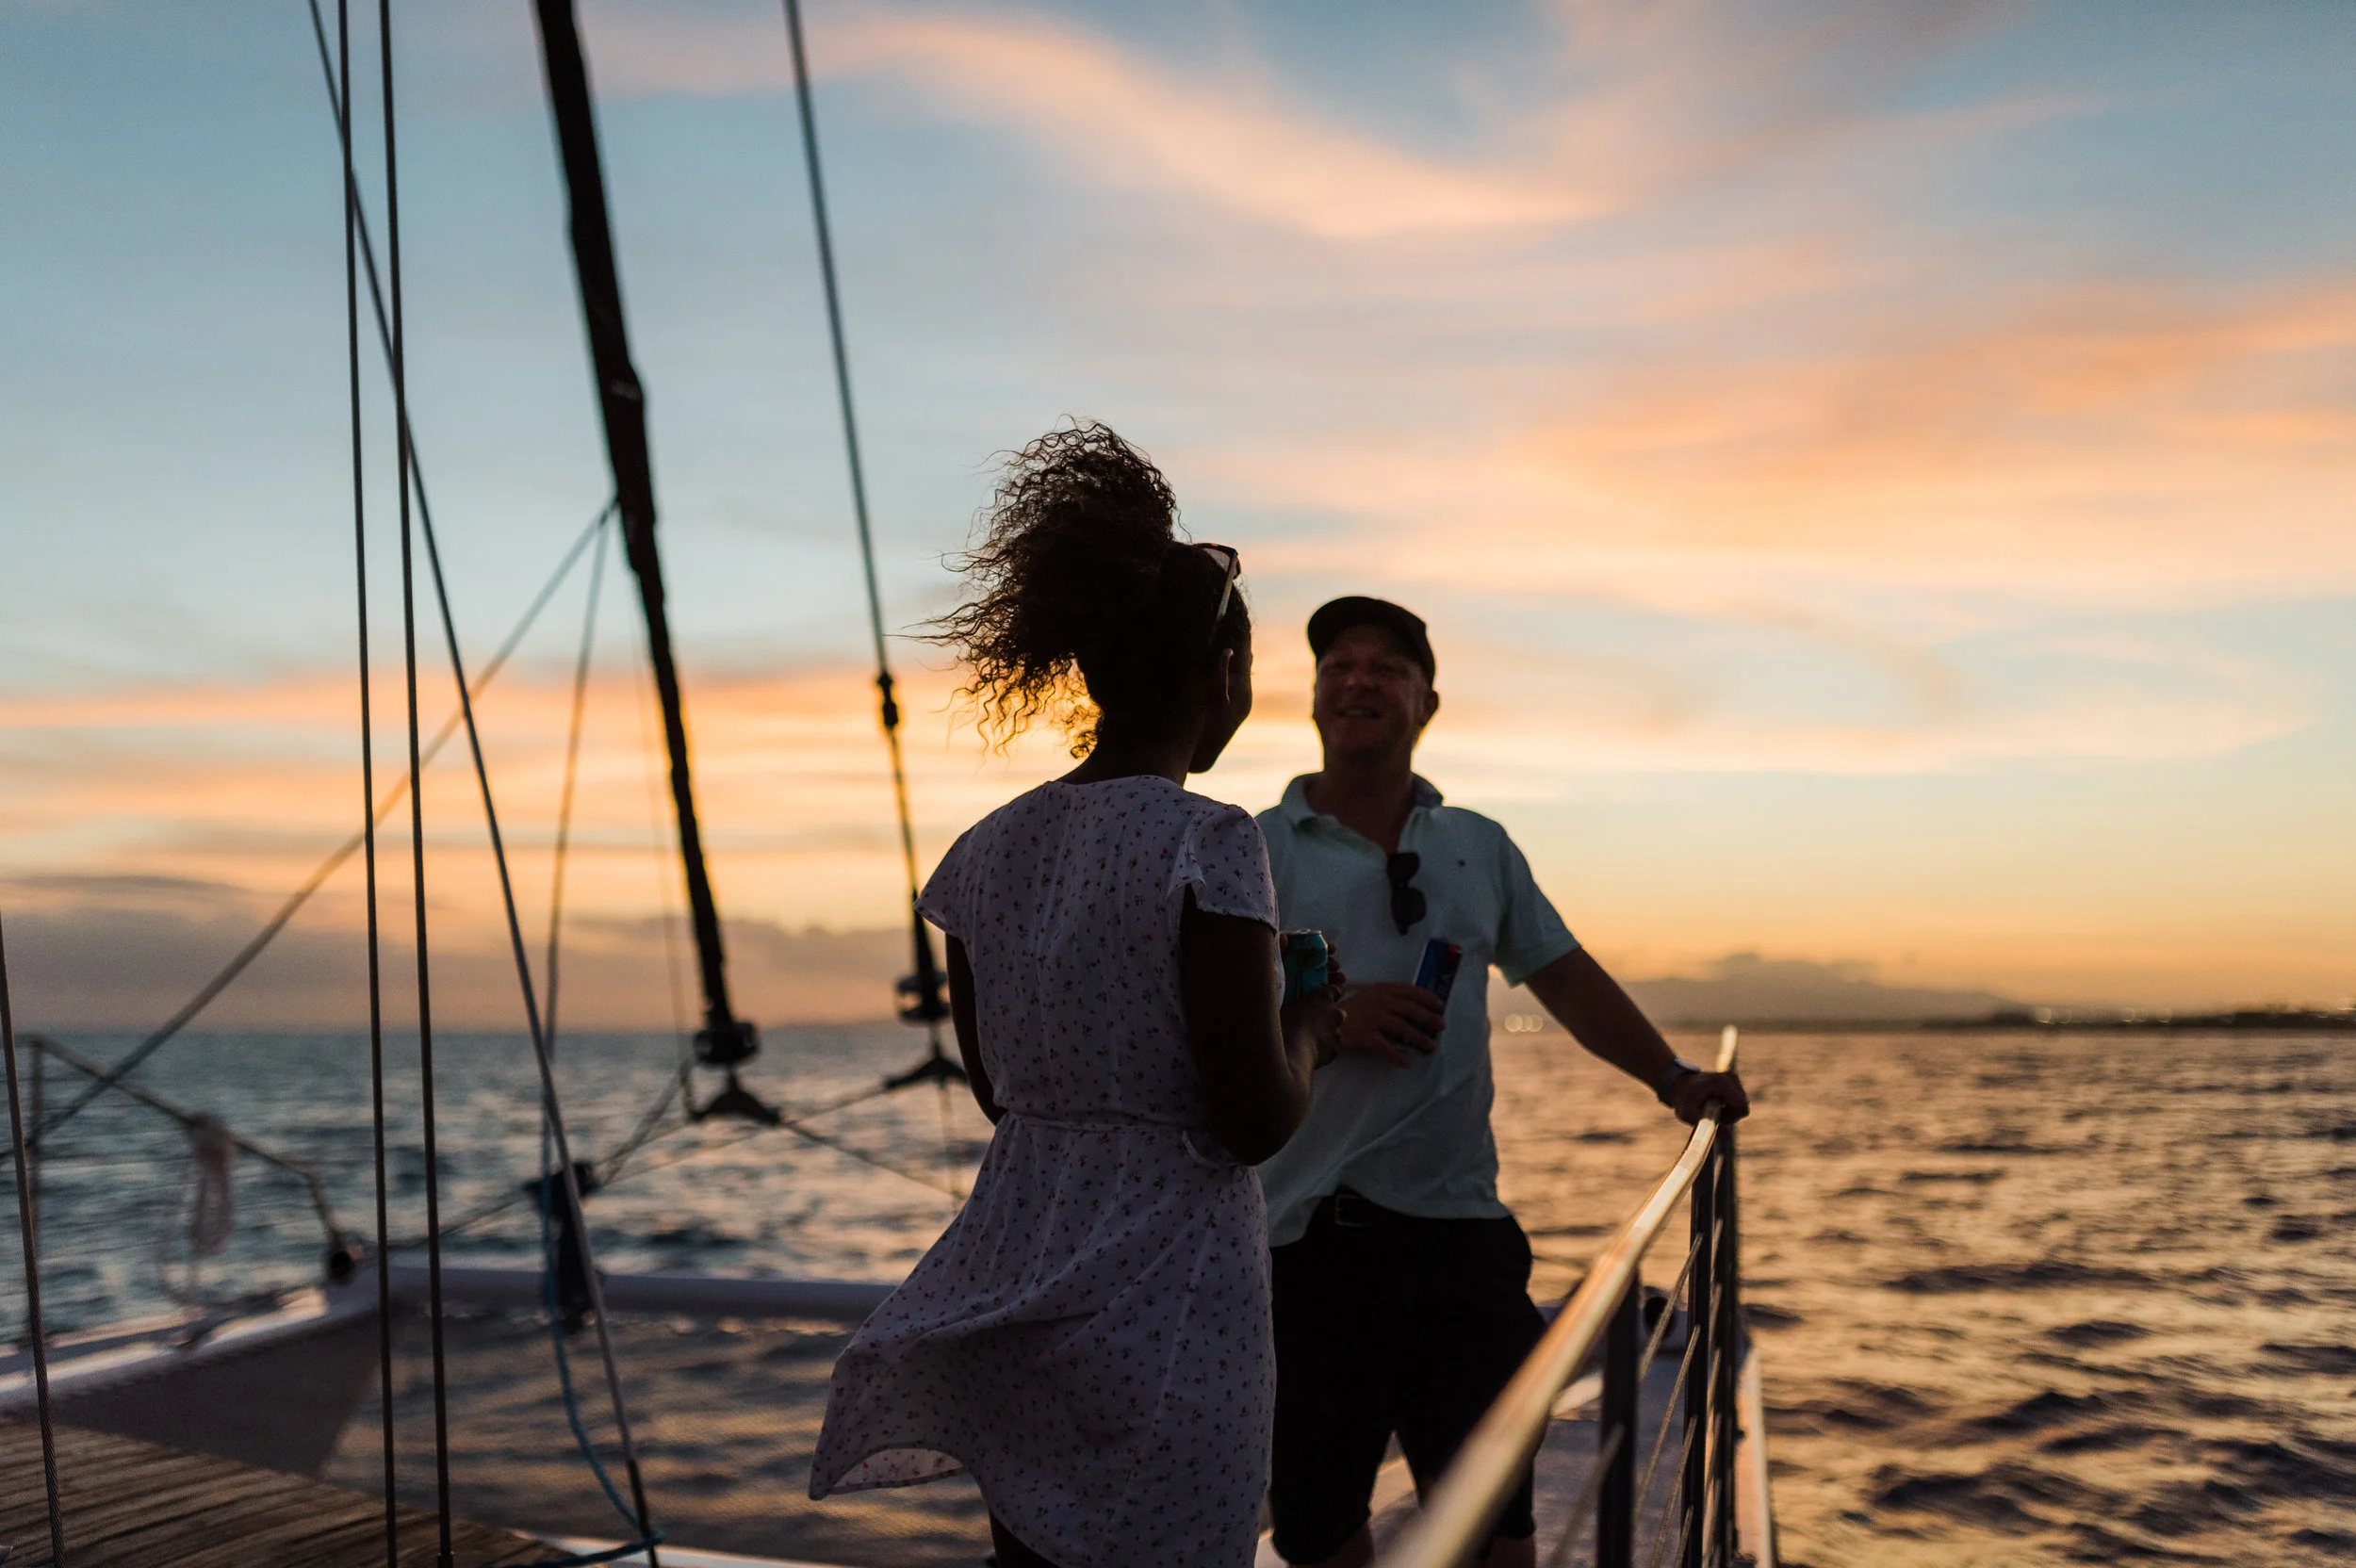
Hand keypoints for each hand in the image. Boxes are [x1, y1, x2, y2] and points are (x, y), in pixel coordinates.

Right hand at [1281, 948, 1348, 1068]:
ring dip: (1326, 1034)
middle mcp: (1335, 1013)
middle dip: (1327, 1016)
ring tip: (1308, 1040)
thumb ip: (1277, 988)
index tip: (1319, 997)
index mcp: (1322, 997)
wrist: (1288, 1056)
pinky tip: (1309, 1053)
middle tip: (1309, 1022)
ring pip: (1335, 1032)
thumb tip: (1276, 959)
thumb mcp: (1274, 1003)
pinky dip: (1324, 1050)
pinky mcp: (1334, 1053)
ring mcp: (1337, 1034)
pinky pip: (1331, 1049)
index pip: (1333, 989)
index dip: (1326, 992)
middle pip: (1337, 1012)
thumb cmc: (1279, 1026)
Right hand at [1336, 981, 1444, 1067]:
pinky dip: (1397, 1056)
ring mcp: (1373, 1017)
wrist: (1323, 1020)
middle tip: (1441, 1026)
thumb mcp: (1366, 996)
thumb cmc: (1346, 1009)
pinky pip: (1386, 1047)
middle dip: (1428, 1018)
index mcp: (1380, 989)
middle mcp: (1379, 1001)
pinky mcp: (1366, 1034)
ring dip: (1419, 1038)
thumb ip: (1385, 999)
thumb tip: (1409, 1008)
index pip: (1409, 991)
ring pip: (1403, 1028)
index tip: (1440, 1005)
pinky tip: (1406, 1063)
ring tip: (1430, 1046)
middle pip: (1410, 1009)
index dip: (1427, 998)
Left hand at [1668, 1069, 1748, 1125]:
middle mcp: (1730, 1077)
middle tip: (1713, 1115)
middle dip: (1731, 1115)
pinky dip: (1730, 1106)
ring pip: (1742, 1104)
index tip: (1716, 1118)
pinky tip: (1715, 1104)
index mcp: (1722, 1083)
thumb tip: (1727, 1137)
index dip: (1731, 1118)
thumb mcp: (1689, 1115)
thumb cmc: (1683, 1100)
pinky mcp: (1734, 1081)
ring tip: (1712, 1108)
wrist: (1679, 1086)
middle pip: (1743, 1106)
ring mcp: (1733, 1078)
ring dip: (1730, 1112)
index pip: (1741, 1106)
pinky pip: (1739, 1101)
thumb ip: (1708, 1125)